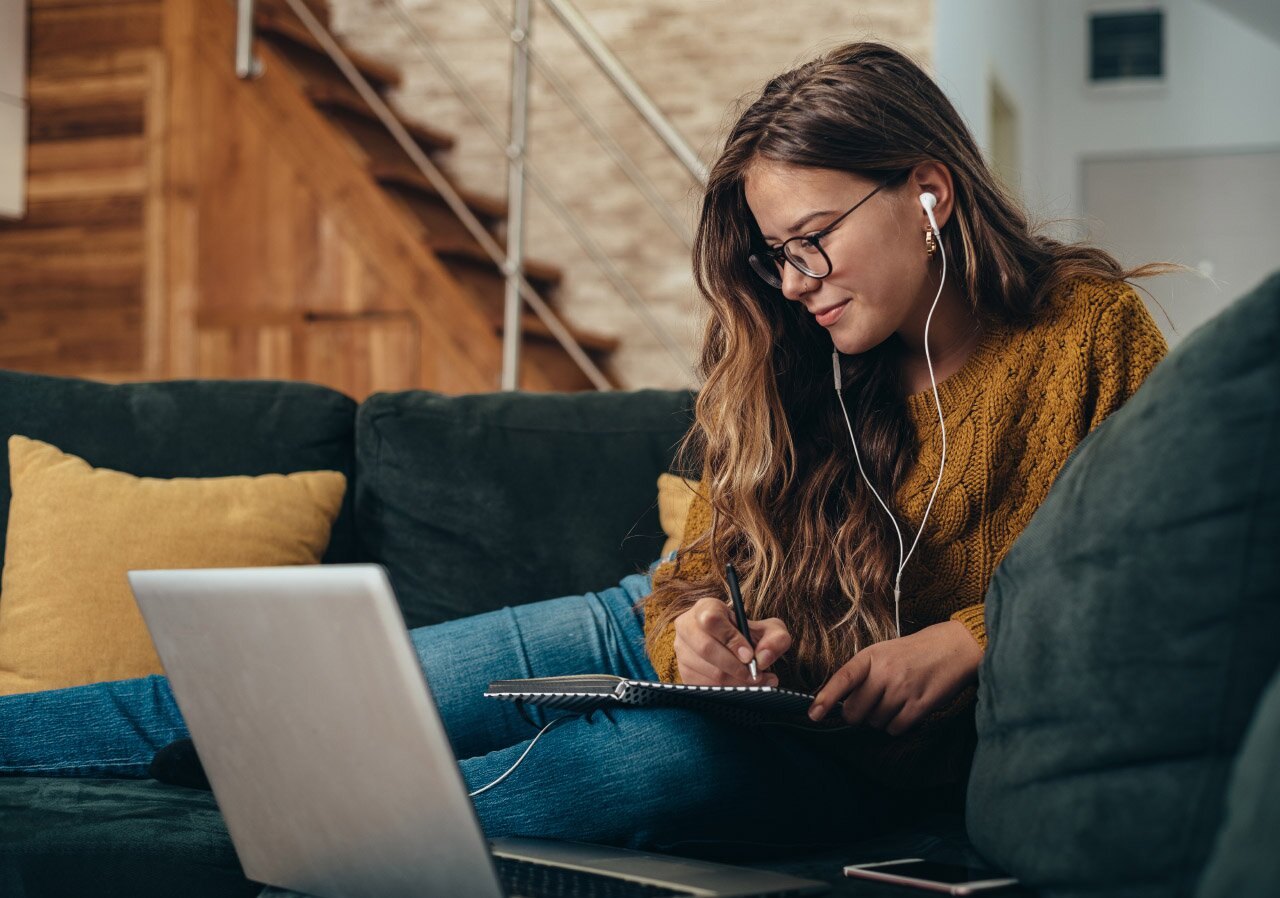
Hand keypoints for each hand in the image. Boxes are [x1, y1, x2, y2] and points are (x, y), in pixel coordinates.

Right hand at [673, 596, 791, 686]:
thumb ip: (776, 638)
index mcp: (706, 608)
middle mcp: (687, 627)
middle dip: (735, 667)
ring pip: (706, 671)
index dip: (731, 640)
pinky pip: (704, 687)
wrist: (737, 649)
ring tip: (756, 681)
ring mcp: (682, 651)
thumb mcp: (770, 629)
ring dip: (735, 682)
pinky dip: (727, 691)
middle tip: (756, 674)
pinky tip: (742, 687)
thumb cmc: (751, 636)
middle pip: (706, 648)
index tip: (749, 655)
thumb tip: (763, 658)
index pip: (711, 620)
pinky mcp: (684, 673)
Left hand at [808, 620, 981, 734]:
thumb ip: (861, 674)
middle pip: (854, 711)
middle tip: (867, 706)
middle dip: (856, 715)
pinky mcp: (920, 705)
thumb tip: (840, 702)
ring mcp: (902, 690)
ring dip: (879, 719)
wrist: (953, 647)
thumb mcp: (882, 652)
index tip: (813, 714)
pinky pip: (894, 729)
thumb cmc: (912, 652)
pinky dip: (895, 726)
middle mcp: (884, 673)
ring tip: (893, 700)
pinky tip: (904, 710)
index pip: (842, 679)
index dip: (825, 699)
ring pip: (874, 722)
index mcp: (871, 657)